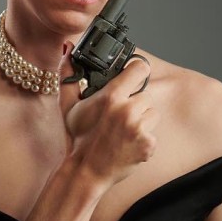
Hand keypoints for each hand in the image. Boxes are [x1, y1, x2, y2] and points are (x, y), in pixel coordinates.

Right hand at [57, 43, 158, 189]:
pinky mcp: (148, 144)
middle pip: (146, 94)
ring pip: (152, 112)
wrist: (86, 171)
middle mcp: (127, 110)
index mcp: (111, 96)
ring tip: (123, 130)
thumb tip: (68, 48)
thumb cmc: (78, 139)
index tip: (132, 75)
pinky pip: (153, 133)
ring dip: (142, 120)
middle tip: (118, 115)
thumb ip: (68, 75)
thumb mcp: (68, 106)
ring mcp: (139, 128)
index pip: (140, 68)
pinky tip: (128, 143)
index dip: (136, 70)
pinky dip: (144, 139)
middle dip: (135, 102)